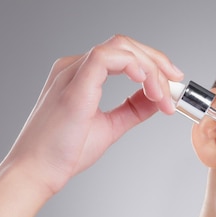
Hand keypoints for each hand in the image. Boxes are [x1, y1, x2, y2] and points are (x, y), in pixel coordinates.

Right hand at [3, 34, 183, 195]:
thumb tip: (157, 99)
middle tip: (176, 86)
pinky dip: (134, 66)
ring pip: (121, 47)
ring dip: (151, 69)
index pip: (123, 54)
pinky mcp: (74, 83)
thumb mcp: (111, 125)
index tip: (173, 85)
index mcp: (82, 75)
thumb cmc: (65, 151)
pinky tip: (146, 85)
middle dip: (158, 62)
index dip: (154, 65)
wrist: (39, 171)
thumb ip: (133, 109)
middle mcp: (75, 67)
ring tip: (162, 96)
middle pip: (126, 45)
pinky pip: (107, 56)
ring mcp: (73, 72)